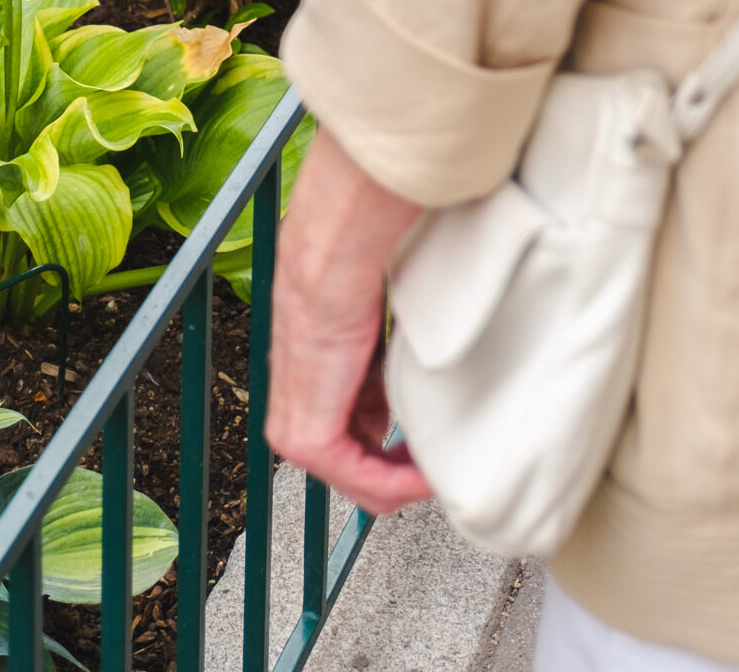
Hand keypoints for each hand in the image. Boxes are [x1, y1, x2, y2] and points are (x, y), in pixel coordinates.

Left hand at [267, 128, 435, 515]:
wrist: (333, 254)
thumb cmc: (357, 268)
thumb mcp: (376, 319)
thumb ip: (385, 352)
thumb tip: (420, 365)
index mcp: (311, 375)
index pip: (352, 432)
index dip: (397, 445)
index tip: (433, 441)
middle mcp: (296, 403)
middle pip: (355, 464)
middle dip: (402, 467)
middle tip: (442, 457)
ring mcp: (296, 425)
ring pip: (359, 480)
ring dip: (405, 478)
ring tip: (440, 461)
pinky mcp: (307, 436)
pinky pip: (362, 483)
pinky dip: (401, 484)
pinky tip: (430, 469)